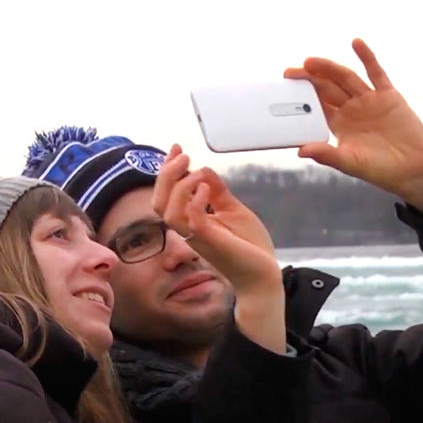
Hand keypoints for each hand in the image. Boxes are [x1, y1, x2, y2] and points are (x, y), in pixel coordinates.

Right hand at [151, 145, 281, 297]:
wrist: (263, 274)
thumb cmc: (249, 246)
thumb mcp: (232, 210)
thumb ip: (217, 192)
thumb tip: (204, 169)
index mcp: (191, 220)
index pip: (167, 194)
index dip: (167, 170)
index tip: (177, 148)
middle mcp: (188, 228)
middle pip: (159, 201)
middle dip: (165, 175)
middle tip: (183, 156)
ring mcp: (196, 236)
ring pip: (167, 211)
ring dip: (178, 186)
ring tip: (196, 171)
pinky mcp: (209, 241)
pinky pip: (190, 221)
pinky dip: (194, 201)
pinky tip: (205, 188)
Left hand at [285, 38, 422, 221]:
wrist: (414, 168)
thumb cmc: (380, 170)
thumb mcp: (350, 163)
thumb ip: (326, 155)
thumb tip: (301, 151)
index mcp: (340, 125)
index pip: (317, 105)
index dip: (303, 96)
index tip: (286, 89)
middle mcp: (352, 110)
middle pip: (327, 89)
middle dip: (310, 79)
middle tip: (290, 72)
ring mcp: (370, 100)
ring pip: (346, 78)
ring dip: (329, 68)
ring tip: (310, 61)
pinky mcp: (389, 95)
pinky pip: (376, 73)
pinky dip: (367, 57)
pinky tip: (355, 42)